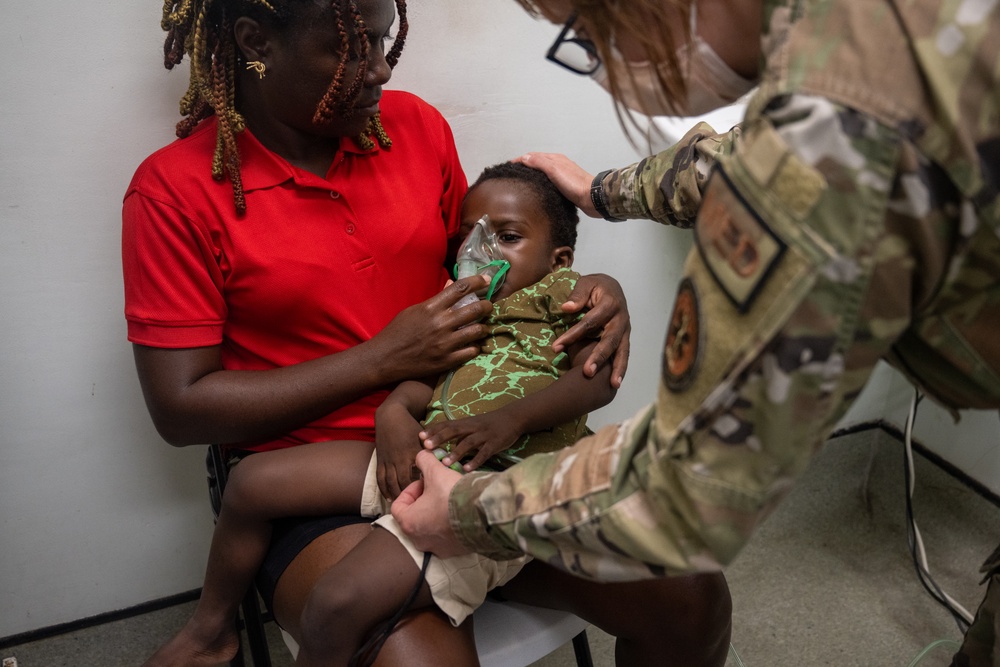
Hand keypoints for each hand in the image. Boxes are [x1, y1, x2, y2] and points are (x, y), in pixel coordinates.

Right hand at [373, 275, 492, 382]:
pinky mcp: (446, 361)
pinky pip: (471, 351)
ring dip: (483, 327)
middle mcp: (441, 324)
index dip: (478, 281)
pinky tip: (473, 345)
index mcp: (431, 308)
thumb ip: (435, 299)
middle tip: (488, 306)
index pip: (460, 288)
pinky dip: (475, 347)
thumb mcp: (414, 310)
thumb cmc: (398, 331)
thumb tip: (452, 285)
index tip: (487, 279)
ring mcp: (445, 343)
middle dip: (487, 305)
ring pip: (477, 331)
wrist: (385, 358)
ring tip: (481, 326)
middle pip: (475, 309)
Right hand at [375, 405, 424, 499]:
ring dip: (395, 494)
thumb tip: (443, 467)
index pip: (417, 474)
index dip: (421, 488)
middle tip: (415, 507)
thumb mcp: (424, 438)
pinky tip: (388, 497)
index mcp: (412, 453)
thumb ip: (431, 453)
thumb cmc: (411, 427)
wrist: (391, 416)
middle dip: (408, 495)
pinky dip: (383, 489)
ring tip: (401, 505)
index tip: (428, 497)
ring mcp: (388, 460)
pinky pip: (380, 478)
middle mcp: (399, 459)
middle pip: (402, 482)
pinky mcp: (379, 460)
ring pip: (390, 482)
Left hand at [391, 450, 471, 557]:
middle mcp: (419, 540)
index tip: (424, 482)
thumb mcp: (436, 472)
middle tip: (437, 488)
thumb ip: (424, 461)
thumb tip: (421, 455)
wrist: (483, 515)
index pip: (398, 505)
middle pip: (414, 516)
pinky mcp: (454, 551)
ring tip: (450, 500)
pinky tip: (461, 512)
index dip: (410, 490)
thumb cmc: (452, 496)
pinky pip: (446, 537)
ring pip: (430, 527)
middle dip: (424, 500)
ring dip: (436, 513)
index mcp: (409, 523)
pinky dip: (450, 525)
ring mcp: (437, 548)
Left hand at [420, 411, 520, 471]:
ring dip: (455, 452)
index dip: (433, 430)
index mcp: (465, 423)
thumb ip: (457, 434)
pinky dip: (476, 461)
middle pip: (453, 431)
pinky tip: (467, 469)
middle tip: (425, 447)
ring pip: (468, 443)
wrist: (512, 418)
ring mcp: (484, 435)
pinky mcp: (495, 444)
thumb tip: (440, 444)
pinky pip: (484, 453)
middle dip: (439, 438)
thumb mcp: (472, 426)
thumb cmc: (488, 424)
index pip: (446, 424)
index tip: (419, 436)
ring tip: (444, 463)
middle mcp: (472, 427)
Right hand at [514, 153, 597, 217]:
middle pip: (538, 162)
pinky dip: (541, 182)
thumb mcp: (554, 170)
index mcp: (555, 159)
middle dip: (526, 165)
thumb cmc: (575, 184)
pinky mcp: (565, 187)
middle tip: (514, 172)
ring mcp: (562, 176)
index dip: (521, 159)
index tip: (510, 165)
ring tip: (524, 181)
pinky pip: (549, 181)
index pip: (534, 156)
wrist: (591, 198)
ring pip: (544, 172)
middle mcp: (559, 165)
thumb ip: (539, 162)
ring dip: (534, 174)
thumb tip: (525, 157)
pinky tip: (539, 189)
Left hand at [555, 273, 629, 387]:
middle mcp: (621, 318)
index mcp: (610, 303)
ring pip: (622, 350)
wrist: (613, 287)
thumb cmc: (596, 286)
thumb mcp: (586, 283)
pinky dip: (621, 368)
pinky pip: (624, 354)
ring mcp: (625, 329)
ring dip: (617, 368)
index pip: (589, 322)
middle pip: (609, 339)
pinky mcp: (625, 337)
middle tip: (588, 372)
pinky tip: (616, 383)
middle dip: (599, 357)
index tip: (556, 347)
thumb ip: (577, 295)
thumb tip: (566, 308)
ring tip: (612, 384)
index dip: (573, 335)